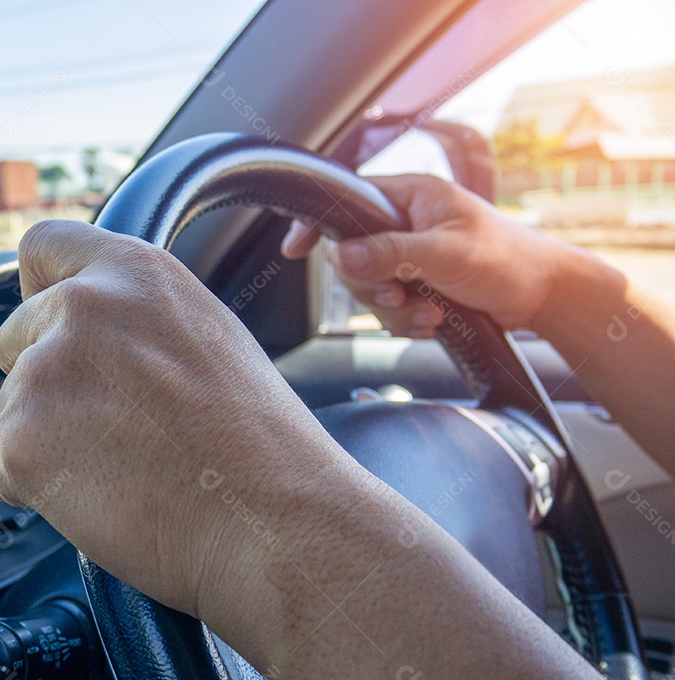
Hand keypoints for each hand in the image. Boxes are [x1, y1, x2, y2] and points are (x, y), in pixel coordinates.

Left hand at [0, 220, 334, 618]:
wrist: (275, 523)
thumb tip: (88, 321)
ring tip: (120, 469)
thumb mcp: (208, 335)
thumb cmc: (258, 444)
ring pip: (7, 406)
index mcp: (133, 273)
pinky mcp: (20, 442)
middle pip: (12, 337)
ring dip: (44, 439)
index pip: (41, 247)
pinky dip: (32, 487)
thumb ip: (137, 313)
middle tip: (110, 427)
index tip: (51, 327)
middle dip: (46, 381)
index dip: (39, 291)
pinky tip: (99, 497)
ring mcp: (44, 373)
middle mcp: (81, 308)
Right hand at [281, 174, 572, 336]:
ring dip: (395, 310)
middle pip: (352, 256)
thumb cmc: (507, 259)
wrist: (544, 295)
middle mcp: (405, 222)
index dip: (319, 223)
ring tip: (431, 315)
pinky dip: (407, 321)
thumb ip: (391, 252)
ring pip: (369, 288)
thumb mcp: (446, 253)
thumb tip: (343, 256)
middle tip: (398, 295)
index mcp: (411, 196)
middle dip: (371, 286)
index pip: (348, 199)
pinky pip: (389, 308)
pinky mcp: (417, 285)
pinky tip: (435, 323)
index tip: (295, 249)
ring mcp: (409, 256)